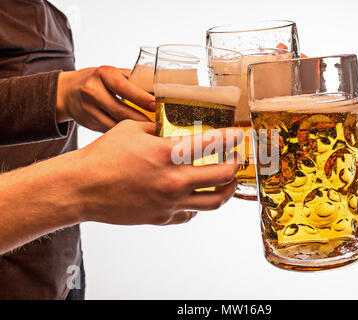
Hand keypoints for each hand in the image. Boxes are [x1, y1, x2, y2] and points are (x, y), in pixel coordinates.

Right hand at [56, 66, 154, 131]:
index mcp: (103, 74)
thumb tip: (160, 86)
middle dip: (142, 119)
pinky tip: (137, 137)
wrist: (67, 92)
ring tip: (152, 134)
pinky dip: (125, 135)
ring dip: (135, 131)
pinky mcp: (89, 123)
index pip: (124, 87)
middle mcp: (93, 91)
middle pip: (121, 110)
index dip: (141, 97)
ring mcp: (89, 109)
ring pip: (116, 124)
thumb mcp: (112, 73)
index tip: (156, 106)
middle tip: (160, 126)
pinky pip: (111, 131)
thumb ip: (133, 79)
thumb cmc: (99, 80)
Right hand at [73, 120, 241, 225]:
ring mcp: (170, 202)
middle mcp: (175, 180)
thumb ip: (158, 131)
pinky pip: (190, 215)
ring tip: (228, 183)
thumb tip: (172, 132)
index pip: (213, 143)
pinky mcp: (162, 218)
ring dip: (227, 190)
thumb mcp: (132, 130)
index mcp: (169, 153)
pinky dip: (196, 206)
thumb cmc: (102, 155)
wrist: (80, 187)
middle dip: (235, 166)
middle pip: (223, 176)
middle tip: (237, 160)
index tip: (239, 136)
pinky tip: (195, 199)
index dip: (231, 138)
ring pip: (214, 202)